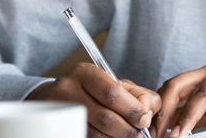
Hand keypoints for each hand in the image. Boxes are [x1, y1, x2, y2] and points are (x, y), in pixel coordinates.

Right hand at [27, 63, 160, 137]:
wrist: (58, 99)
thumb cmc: (95, 91)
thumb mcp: (116, 84)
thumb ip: (138, 94)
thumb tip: (148, 111)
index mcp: (85, 73)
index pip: (112, 93)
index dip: (132, 110)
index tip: (144, 120)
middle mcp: (68, 90)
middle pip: (105, 117)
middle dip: (127, 129)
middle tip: (139, 134)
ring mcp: (61, 111)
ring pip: (96, 133)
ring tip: (127, 136)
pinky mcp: (61, 128)